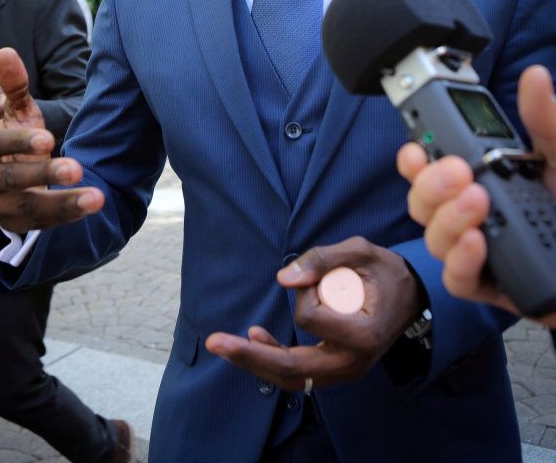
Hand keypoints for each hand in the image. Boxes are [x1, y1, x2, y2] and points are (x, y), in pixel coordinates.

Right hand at [0, 47, 103, 232]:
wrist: (16, 177)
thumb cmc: (19, 138)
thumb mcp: (19, 112)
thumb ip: (15, 86)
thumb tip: (6, 52)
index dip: (18, 142)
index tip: (48, 139)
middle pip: (9, 179)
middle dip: (44, 174)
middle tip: (78, 168)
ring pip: (26, 207)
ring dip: (62, 202)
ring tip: (96, 197)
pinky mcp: (12, 224)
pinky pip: (39, 224)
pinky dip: (65, 215)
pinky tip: (90, 205)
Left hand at [206, 237, 421, 389]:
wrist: (413, 299)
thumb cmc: (387, 272)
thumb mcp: (361, 251)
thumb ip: (323, 259)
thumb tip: (283, 278)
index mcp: (363, 334)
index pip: (312, 319)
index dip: (305, 291)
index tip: (316, 275)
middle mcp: (353, 362)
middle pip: (292, 367)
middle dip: (250, 355)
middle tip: (215, 341)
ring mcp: (344, 372)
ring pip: (291, 377)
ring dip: (254, 360)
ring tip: (221, 343)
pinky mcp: (335, 370)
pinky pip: (298, 374)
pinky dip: (272, 358)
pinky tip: (254, 337)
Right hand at [397, 65, 555, 325]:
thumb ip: (545, 120)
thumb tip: (535, 76)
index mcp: (482, 177)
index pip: (429, 166)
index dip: (414, 157)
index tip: (417, 149)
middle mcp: (471, 213)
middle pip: (421, 201)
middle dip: (429, 184)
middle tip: (459, 172)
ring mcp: (477, 252)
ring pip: (432, 238)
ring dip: (447, 219)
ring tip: (478, 202)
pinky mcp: (490, 287)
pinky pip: (456, 280)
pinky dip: (460, 260)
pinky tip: (477, 242)